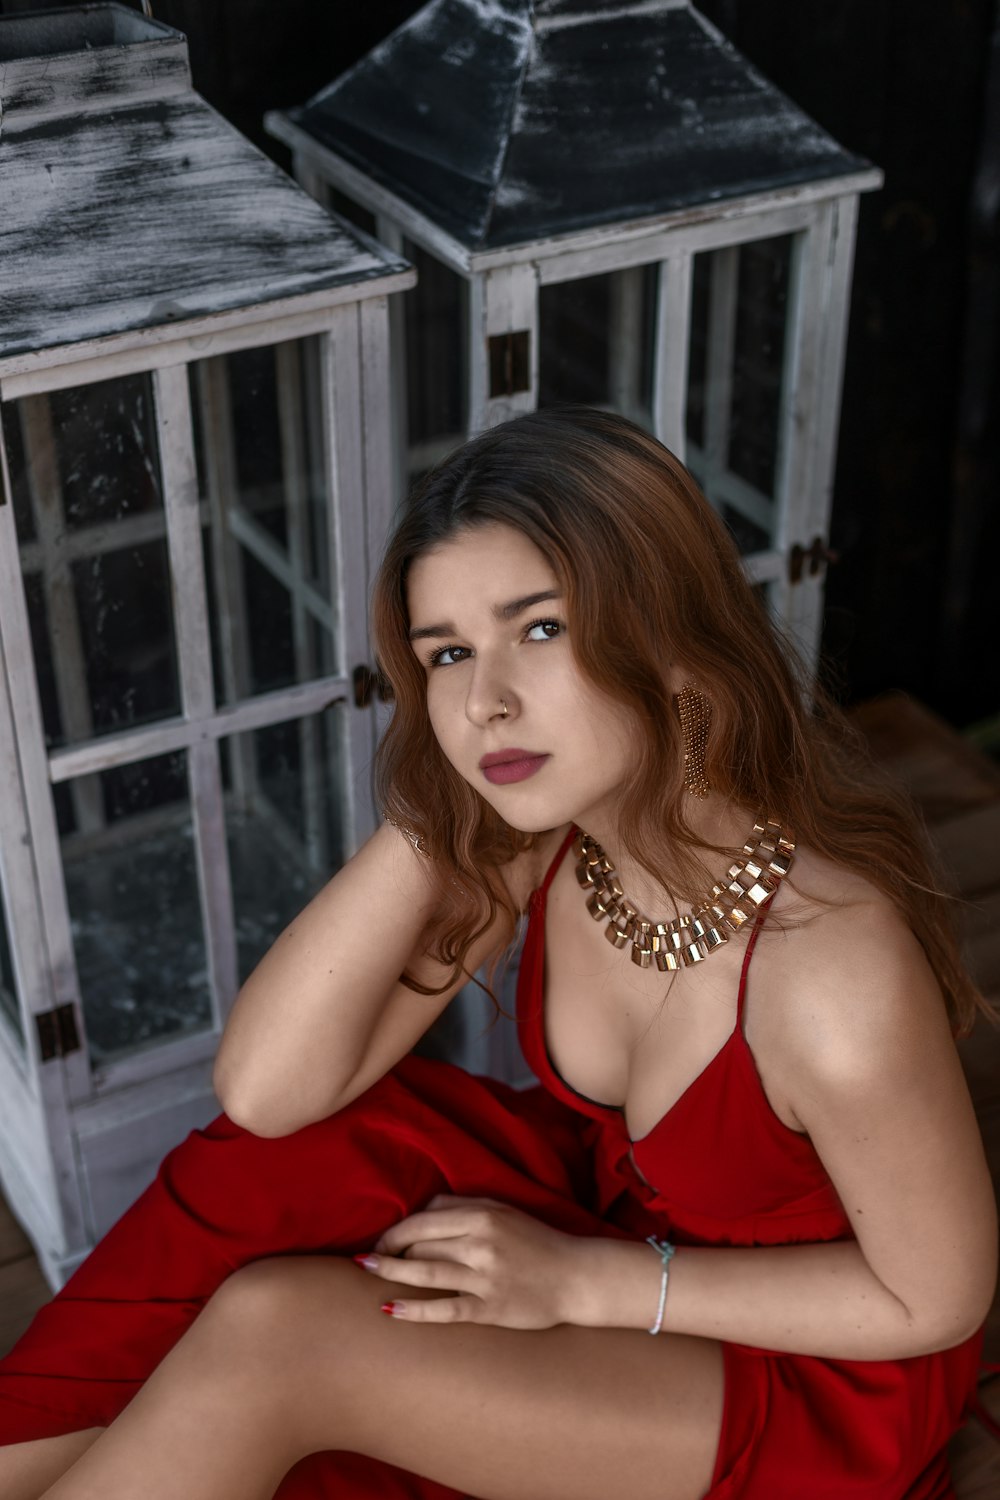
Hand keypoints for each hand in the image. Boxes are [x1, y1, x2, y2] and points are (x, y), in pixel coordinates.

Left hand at [355, 1194, 580, 1327]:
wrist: (575, 1276)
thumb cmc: (535, 1240)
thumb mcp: (502, 1210)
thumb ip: (462, 1207)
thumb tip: (420, 1211)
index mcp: (482, 1216)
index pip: (422, 1221)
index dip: (394, 1232)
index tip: (380, 1242)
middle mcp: (481, 1244)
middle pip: (420, 1246)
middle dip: (390, 1253)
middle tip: (369, 1261)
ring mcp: (486, 1277)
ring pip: (426, 1273)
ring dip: (391, 1273)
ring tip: (366, 1273)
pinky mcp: (491, 1308)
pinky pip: (445, 1309)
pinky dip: (414, 1309)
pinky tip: (391, 1309)